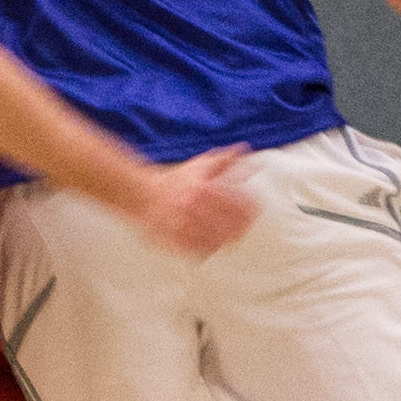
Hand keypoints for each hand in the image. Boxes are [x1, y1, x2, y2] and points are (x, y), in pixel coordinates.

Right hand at [123, 147, 257, 258]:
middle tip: (244, 227)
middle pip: (232, 227)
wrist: (143, 195)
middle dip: (243, 227)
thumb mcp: (202, 165)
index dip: (253, 208)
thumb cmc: (178, 179)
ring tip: (230, 236)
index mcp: (203, 189)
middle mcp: (194, 208)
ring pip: (219, 242)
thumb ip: (225, 160)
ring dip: (227, 239)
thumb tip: (245, 148)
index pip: (239, 203)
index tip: (257, 209)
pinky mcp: (176, 242)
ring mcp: (184, 227)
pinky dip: (210, 249)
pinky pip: (201, 252)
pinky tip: (212, 244)